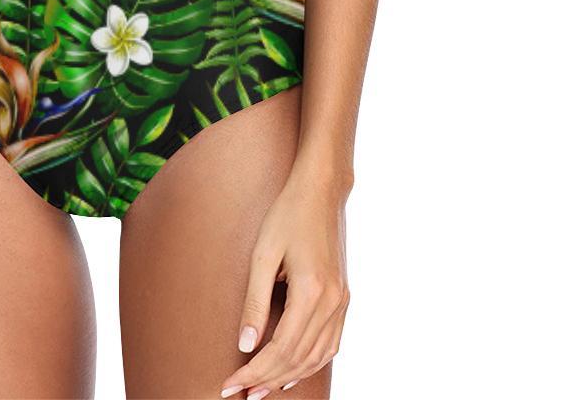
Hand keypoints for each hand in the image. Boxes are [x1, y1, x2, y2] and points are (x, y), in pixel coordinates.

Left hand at [220, 168, 349, 398]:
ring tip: (259, 390)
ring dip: (288, 377)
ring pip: (316, 357)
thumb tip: (246, 345)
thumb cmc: (287, 216)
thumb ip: (255, 302)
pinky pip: (330, 344)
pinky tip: (292, 371)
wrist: (320, 192)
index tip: (229, 385)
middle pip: (298, 359)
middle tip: (239, 395)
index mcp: (312, 292)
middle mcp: (332, 303)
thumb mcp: (262, 255)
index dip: (253, 372)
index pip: (279, 349)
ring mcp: (342, 302)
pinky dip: (310, 364)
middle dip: (267, 381)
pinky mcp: (343, 299)